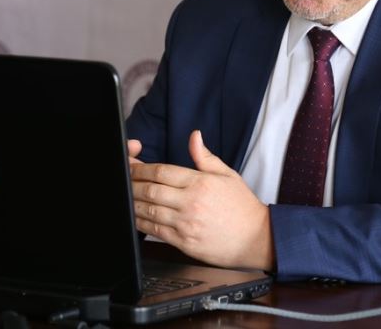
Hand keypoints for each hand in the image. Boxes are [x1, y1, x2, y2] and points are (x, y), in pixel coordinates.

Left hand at [130, 131, 274, 270]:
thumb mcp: (228, 175)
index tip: (132, 166)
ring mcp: (186, 223)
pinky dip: (142, 223)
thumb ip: (205, 157)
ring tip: (125, 196)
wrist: (256, 239)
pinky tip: (135, 217)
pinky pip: (156, 231)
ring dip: (133, 203)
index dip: (142, 168)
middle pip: (151, 190)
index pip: (162, 171)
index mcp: (200, 183)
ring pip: (149, 211)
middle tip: (123, 179)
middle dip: (133, 184)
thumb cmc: (242, 207)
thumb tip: (194, 137)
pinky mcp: (184, 242)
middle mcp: (191, 202)